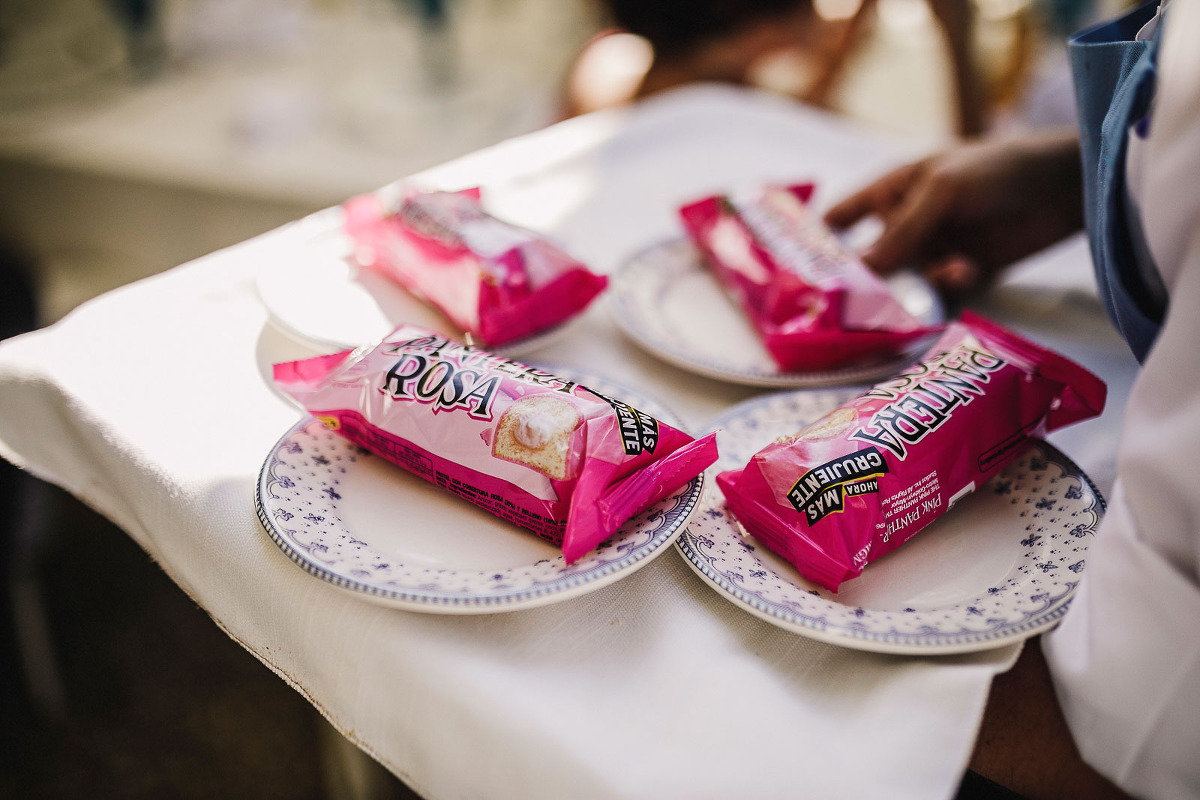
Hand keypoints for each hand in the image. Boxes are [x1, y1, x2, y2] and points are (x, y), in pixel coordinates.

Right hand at [825, 131, 1083, 297]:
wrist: (1066, 186)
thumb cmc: (998, 169)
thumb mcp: (943, 190)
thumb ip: (902, 231)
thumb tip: (862, 271)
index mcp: (893, 191)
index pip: (843, 218)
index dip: (821, 242)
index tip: (804, 270)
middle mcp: (908, 223)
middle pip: (871, 259)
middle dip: (870, 278)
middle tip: (861, 300)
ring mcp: (936, 248)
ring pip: (907, 280)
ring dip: (920, 280)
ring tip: (948, 269)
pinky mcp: (965, 271)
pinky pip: (940, 291)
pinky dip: (948, 284)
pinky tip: (966, 270)